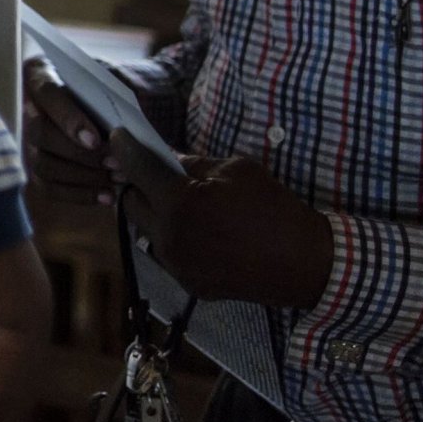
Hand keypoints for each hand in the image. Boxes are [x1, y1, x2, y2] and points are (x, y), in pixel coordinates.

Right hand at [23, 59, 110, 200]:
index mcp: (42, 75)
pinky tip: (107, 196)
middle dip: (79, 153)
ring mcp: (29, 141)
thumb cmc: (105, 89)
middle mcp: (29, 108)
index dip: (69, 119)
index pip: (48, 95)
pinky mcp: (36, 168)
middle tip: (116, 163)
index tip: (95, 140)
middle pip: (40, 133)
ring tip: (117, 178)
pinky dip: (79, 194)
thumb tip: (125, 110)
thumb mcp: (107, 81)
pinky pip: (48, 188)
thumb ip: (110, 90)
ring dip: (83, 176)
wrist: (105, 107)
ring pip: (43, 164)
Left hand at [108, 133, 333, 307]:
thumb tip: (168, 158)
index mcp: (179, 203)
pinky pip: (167, 254)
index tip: (118, 137)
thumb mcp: (236, 170)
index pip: (135, 168)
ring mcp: (177, 265)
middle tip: (151, 173)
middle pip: (129, 203)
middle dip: (136, 185)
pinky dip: (173, 238)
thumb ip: (194, 164)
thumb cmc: (273, 208)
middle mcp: (169, 237)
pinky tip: (197, 231)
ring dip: (154, 214)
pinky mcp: (188, 284)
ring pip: (146, 231)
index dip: (124, 148)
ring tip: (179, 204)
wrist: (304, 263)